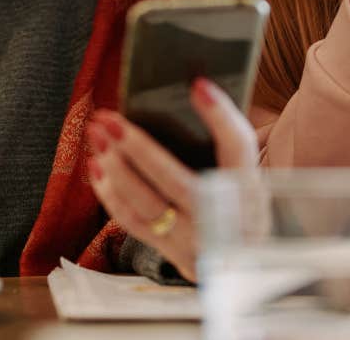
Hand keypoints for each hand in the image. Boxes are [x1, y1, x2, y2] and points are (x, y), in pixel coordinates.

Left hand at [86, 78, 257, 281]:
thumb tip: (188, 93)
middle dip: (139, 148)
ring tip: (97, 134)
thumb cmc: (240, 202)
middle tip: (110, 118)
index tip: (197, 85)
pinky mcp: (172, 254)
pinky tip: (97, 164)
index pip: (238, 149)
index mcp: (253, 191)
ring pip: (147, 205)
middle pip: (177, 182)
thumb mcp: (246, 175)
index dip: (220, 117)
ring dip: (116, 168)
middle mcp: (226, 222)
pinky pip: (134, 223)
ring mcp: (196, 242)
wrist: (246, 264)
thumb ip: (225, 145)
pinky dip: (110, 194)